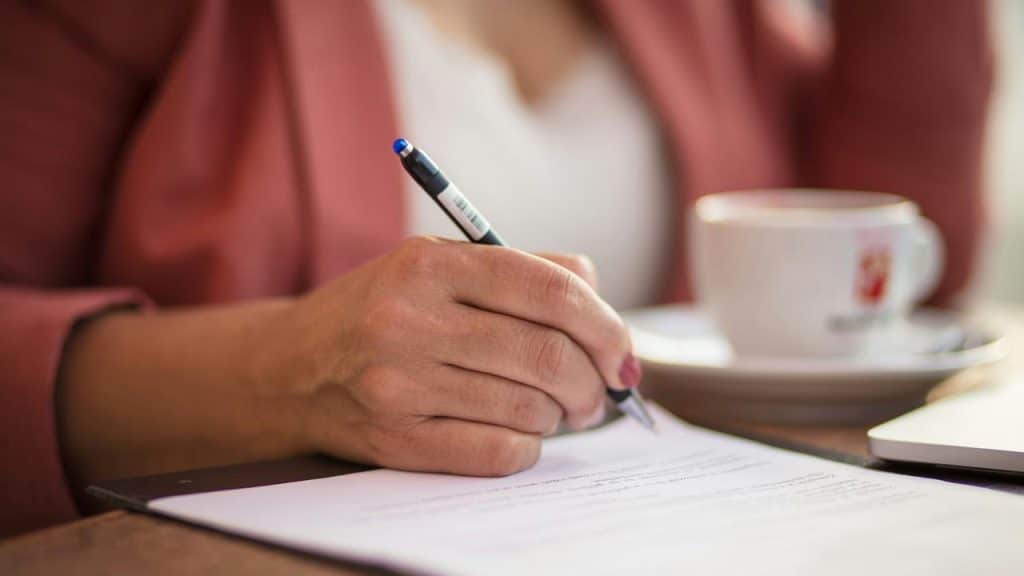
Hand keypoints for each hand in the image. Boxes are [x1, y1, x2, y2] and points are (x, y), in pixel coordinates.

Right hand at [261, 237, 634, 475]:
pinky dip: (528, 446)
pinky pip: (497, 451)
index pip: (549, 289)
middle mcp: (409, 320)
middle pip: (546, 355)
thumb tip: (597, 294)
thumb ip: (521, 267)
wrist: (292, 367)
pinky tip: (521, 431)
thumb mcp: (438, 264)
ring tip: (557, 409)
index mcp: (429, 265)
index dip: (605, 324)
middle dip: (593, 382)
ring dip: (561, 415)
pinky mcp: (395, 439)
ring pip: (528, 408)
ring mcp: (398, 383)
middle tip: (600, 392)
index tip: (621, 352)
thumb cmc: (382, 310)